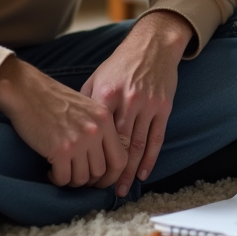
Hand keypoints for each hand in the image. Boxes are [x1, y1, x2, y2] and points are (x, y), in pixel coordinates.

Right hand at [0, 57, 127, 188]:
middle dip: (89, 181)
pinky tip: (51, 170)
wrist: (26, 91)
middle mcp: (95, 130)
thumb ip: (99, 128)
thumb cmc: (53, 100)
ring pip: (83, 178)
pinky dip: (57, 179)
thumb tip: (104, 159)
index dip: (112, 176)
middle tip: (76, 177)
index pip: (120, 158)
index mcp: (105, 119)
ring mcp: (78, 141)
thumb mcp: (87, 108)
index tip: (100, 181)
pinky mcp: (59, 150)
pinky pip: (64, 178)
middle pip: (101, 172)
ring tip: (62, 171)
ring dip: (72, 181)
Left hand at [81, 10, 192, 196]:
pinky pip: (156, 139)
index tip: (83, 172)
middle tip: (101, 190)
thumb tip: (73, 128)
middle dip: (110, 171)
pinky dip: (150, 159)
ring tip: (121, 190)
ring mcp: (148, 106)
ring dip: (129, 171)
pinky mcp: (163, 108)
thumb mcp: (98, 77)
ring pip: (138, 146)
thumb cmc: (121, 63)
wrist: (153, 45)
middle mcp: (128, 101)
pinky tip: (142, 174)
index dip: (91, 156)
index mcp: (107, 94)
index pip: (98, 133)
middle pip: (118, 145)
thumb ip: (87, 102)